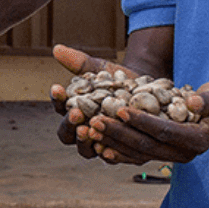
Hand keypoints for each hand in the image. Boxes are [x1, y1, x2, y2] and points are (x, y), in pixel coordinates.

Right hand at [49, 43, 142, 160]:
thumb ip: (80, 63)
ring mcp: (102, 144)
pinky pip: (112, 158)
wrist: (151, 91)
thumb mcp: (101, 69)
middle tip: (75, 112)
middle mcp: (85, 132)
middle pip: (67, 136)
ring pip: (86, 150)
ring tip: (89, 127)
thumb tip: (57, 48)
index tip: (58, 87)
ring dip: (85, 141)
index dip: (57, 100)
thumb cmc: (120, 80)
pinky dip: (109, 154)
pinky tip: (108, 146)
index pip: (59, 109)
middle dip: (69, 124)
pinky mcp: (123, 154)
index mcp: (74, 113)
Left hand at [51, 44, 208, 165]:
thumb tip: (192, 101)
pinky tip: (96, 145)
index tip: (119, 109)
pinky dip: (116, 150)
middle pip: (145, 146)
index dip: (141, 122)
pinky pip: (136, 156)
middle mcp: (183, 154)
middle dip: (118, 133)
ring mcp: (171, 157)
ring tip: (88, 129)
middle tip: (93, 120)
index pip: (163, 132)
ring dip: (112, 142)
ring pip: (137, 153)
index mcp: (197, 140)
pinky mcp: (161, 154)